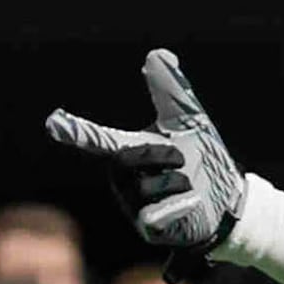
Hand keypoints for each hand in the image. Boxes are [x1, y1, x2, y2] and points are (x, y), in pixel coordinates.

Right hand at [44, 49, 243, 283]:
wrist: (229, 199)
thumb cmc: (203, 158)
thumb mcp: (189, 120)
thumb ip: (171, 90)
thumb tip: (157, 54)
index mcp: (127, 151)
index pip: (98, 139)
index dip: (77, 130)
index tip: (54, 123)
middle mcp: (123, 179)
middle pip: (130, 158)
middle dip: (163, 153)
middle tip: (182, 158)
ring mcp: (133, 206)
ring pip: (149, 187)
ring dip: (178, 181)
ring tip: (188, 186)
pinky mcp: (149, 229)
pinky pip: (156, 213)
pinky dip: (180, 204)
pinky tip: (192, 202)